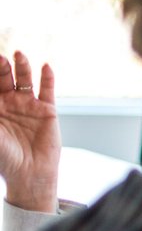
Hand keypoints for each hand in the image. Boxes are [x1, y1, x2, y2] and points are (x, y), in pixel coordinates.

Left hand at [0, 50, 60, 212]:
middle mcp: (10, 103)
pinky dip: (47, 78)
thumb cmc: (4, 158)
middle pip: (5, 78)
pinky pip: (48, 90)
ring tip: (19, 55)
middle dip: (2, 68)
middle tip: (0, 59)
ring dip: (22, 67)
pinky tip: (45, 66)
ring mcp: (29, 106)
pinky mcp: (48, 111)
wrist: (30, 175)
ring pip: (25, 80)